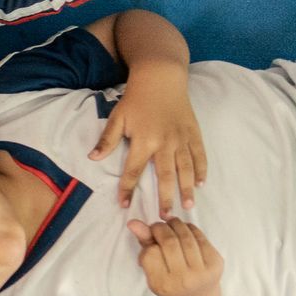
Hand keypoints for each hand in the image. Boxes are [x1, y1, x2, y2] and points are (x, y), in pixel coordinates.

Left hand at [90, 73, 207, 211]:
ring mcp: (182, 139)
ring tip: (188, 207)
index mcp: (143, 141)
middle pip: (165, 176)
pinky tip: (201, 184)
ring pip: (186, 169)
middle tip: (166, 217)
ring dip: (187, 189)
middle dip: (165, 197)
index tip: (124, 205)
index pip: (133, 171)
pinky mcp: (194, 133)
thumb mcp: (117, 118)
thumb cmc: (136, 99)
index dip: (127, 189)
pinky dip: (202, 170)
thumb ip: (107, 140)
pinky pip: (199, 155)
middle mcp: (164, 143)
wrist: (161, 78)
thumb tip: (93, 158)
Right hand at [126, 217, 223, 295]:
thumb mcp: (152, 270)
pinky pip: (201, 238)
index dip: (149, 240)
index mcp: (162, 284)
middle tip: (158, 226)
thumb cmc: (170, 282)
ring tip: (171, 224)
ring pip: (186, 236)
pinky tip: (185, 230)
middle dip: (161, 228)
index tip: (150, 236)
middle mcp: (183, 280)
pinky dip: (191, 228)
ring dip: (176, 224)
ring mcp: (202, 272)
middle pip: (169, 242)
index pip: (151, 253)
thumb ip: (144, 245)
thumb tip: (133, 222)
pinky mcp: (217, 264)